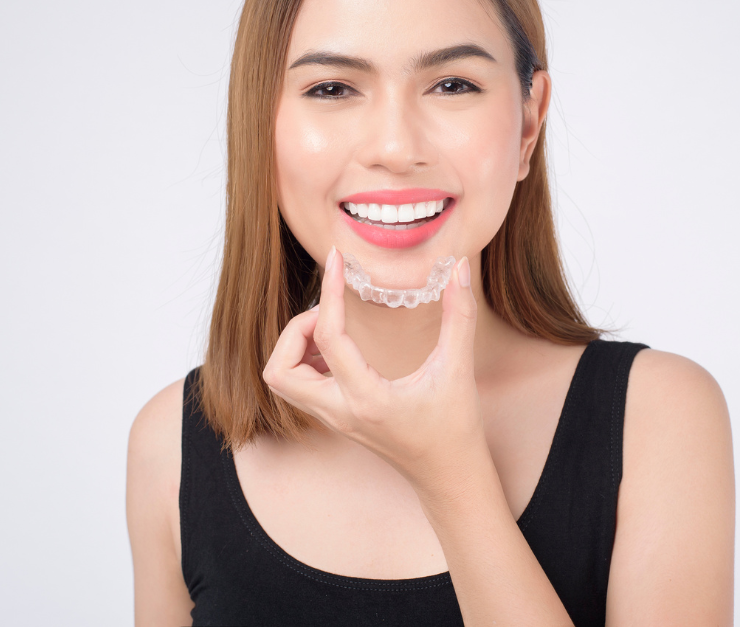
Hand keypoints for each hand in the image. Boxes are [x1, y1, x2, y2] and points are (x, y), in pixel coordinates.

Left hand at [262, 246, 485, 495]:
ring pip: (281, 382)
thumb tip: (458, 268)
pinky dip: (303, 360)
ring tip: (333, 327)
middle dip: (294, 331)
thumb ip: (460, 316)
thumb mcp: (458, 369)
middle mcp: (340, 412)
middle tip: (330, 311)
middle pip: (279, 371)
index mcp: (367, 398)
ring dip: (294, 347)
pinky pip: (297, 387)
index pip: (329, 338)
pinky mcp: (335, 419)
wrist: (449, 477)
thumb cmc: (455, 428)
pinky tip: (338, 348)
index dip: (329, 292)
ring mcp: (333, 419)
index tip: (336, 261)